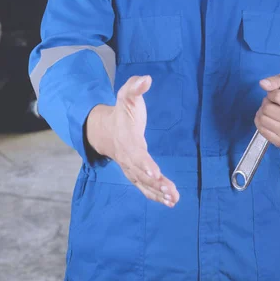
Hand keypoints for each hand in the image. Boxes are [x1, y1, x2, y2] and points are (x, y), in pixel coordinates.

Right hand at [86, 75, 179, 207]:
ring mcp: (130, 168)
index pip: (135, 154)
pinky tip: (170, 201)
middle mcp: (128, 157)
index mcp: (127, 139)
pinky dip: (156, 196)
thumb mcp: (127, 95)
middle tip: (171, 191)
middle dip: (156, 183)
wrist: (105, 130)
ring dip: (158, 193)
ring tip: (174, 199)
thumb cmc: (122, 112)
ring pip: (144, 184)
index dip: (144, 163)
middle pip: (141, 173)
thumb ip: (135, 86)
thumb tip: (146, 79)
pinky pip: (145, 187)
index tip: (155, 172)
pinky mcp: (135, 174)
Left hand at [254, 74, 279, 147]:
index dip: (272, 94)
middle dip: (266, 104)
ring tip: (269, 112)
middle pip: (268, 109)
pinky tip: (267, 120)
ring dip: (262, 113)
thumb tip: (263, 84)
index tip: (275, 95)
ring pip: (263, 119)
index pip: (277, 96)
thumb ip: (274, 81)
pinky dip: (260, 123)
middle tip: (271, 104)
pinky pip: (262, 130)